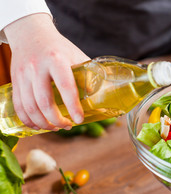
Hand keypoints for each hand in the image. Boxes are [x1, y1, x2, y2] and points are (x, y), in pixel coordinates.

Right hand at [4, 13, 89, 129]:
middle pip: (44, 101)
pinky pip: (18, 106)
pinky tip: (38, 125)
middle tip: (68, 125)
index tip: (79, 119)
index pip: (66, 86)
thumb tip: (98, 97)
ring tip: (56, 127)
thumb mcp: (76, 55)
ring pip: (30, 107)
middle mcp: (37, 67)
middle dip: (57, 119)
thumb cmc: (59, 47)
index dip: (73, 106)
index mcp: (56, 60)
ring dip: (43, 123)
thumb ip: (87, 74)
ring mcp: (23, 75)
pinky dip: (28, 120)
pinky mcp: (14, 81)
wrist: (31, 33)